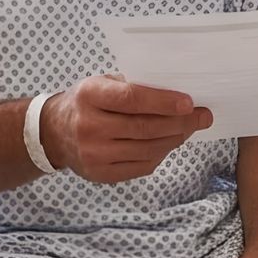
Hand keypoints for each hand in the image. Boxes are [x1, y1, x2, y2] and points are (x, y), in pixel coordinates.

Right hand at [43, 75, 213, 183]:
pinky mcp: (101, 174)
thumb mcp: (101, 83)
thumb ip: (132, 86)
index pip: (132, 99)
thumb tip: (177, 94)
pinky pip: (142, 166)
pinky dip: (161, 154)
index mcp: (90, 95)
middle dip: (180, 122)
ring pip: (148, 149)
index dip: (163, 102)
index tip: (189, 103)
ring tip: (189, 129)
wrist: (54, 132)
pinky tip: (169, 143)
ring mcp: (94, 154)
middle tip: (203, 116)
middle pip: (145, 127)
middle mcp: (89, 126)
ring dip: (175, 138)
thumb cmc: (86, 102)